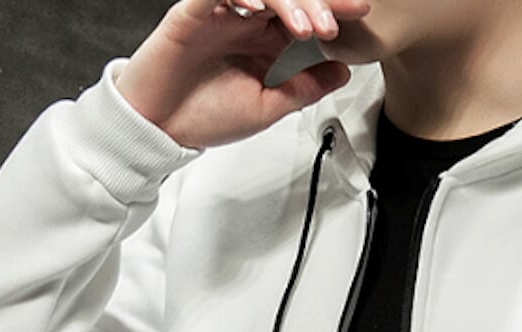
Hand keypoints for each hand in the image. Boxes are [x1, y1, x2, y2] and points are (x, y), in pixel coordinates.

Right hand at [115, 0, 370, 148]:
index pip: (303, 14)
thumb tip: (342, 71)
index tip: (361, 12)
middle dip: (316, 2)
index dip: (332, 9)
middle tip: (334, 23)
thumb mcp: (269, 107)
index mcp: (263, 40)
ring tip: (305, 28)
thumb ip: (304, 87)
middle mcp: (244, 21)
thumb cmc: (205, 116)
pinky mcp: (192, 12)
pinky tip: (257, 6)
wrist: (160, 128)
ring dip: (288, 2)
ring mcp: (219, 13)